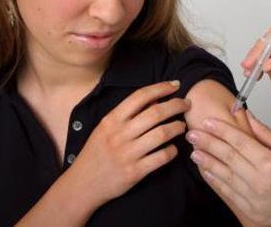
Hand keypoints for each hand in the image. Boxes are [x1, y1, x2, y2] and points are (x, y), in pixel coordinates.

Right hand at [66, 80, 188, 207]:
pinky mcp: (134, 172)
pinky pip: (161, 157)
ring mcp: (127, 154)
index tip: (175, 85)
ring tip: (182, 126)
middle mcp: (119, 135)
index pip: (140, 96)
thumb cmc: (97, 152)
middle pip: (156, 113)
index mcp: (111, 120)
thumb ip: (129, 114)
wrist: (83, 185)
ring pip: (162, 134)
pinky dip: (172, 151)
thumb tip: (157, 98)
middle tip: (187, 104)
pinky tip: (173, 148)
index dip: (161, 87)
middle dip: (176, 105)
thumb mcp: (106, 128)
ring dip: (177, 127)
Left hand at [186, 111, 270, 226]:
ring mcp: (253, 200)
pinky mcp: (251, 212)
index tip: (208, 122)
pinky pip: (227, 194)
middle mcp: (259, 182)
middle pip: (227, 158)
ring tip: (195, 150)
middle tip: (193, 133)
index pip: (239, 142)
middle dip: (208, 143)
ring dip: (207, 162)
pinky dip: (215, 181)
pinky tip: (208, 171)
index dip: (221, 130)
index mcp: (270, 164)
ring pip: (223, 177)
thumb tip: (248, 117)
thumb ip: (265, 134)